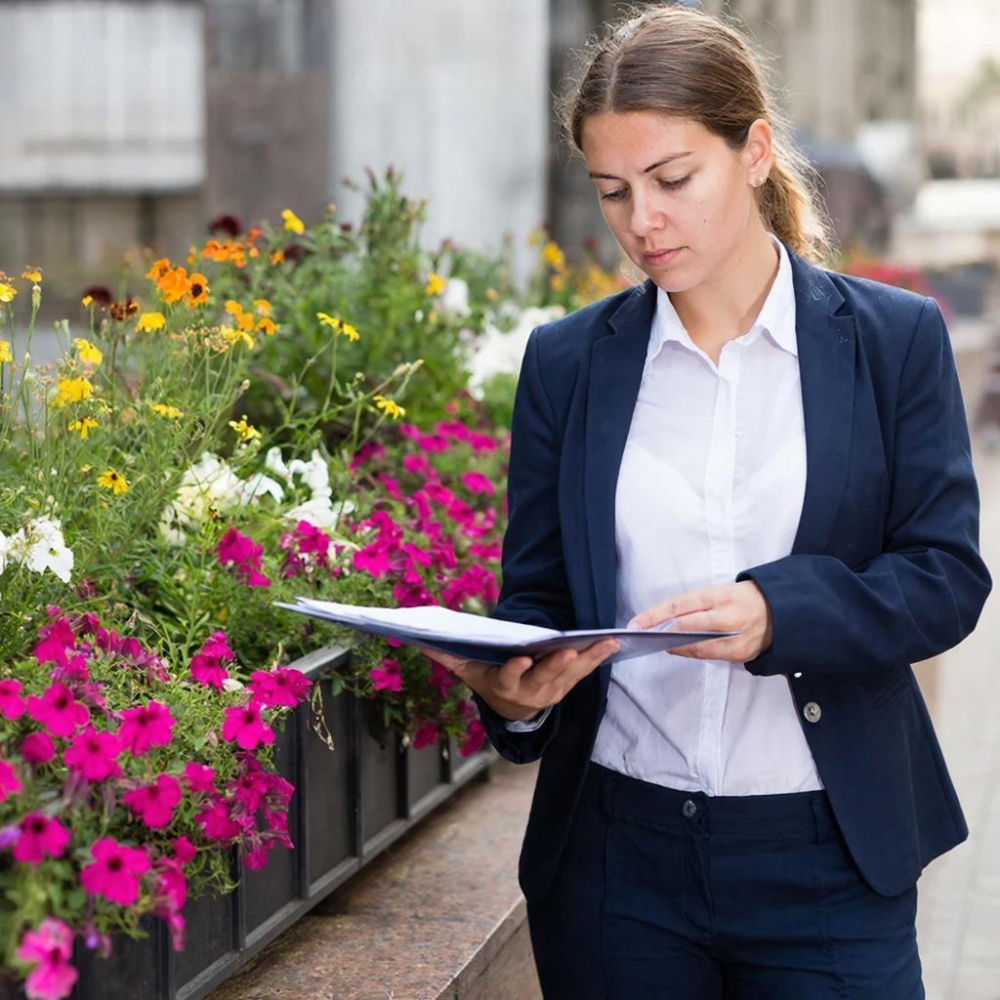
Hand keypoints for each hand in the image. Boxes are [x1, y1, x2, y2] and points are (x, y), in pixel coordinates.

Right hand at [420, 639, 620, 722]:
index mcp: (503, 687)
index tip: (521, 658)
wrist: (510, 710)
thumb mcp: (466, 671)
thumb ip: (446, 655)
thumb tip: (417, 638)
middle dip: (556, 666)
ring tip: (606, 642)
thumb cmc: (486, 679)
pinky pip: (584, 673)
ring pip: (571, 676)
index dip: (515, 670)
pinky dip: (598, 658)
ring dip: (588, 659)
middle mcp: (530, 693)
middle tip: (567, 653)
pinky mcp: (567, 686)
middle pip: (545, 679)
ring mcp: (552, 692)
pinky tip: (612, 642)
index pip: (508, 679)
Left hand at [629, 581, 771, 661]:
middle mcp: (727, 616)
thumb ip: (696, 605)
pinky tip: (679, 649)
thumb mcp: (721, 591)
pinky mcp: (741, 653)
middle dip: (660, 633)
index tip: (637, 623)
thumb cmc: (743, 598)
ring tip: (660, 643)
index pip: (680, 605)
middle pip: (686, 627)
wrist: (781, 612)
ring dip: (675, 646)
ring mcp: (735, 637)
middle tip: (642, 636)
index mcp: (720, 595)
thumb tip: (666, 619)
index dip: (655, 615)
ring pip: (697, 646)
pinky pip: (710, 655)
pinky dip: (692, 652)